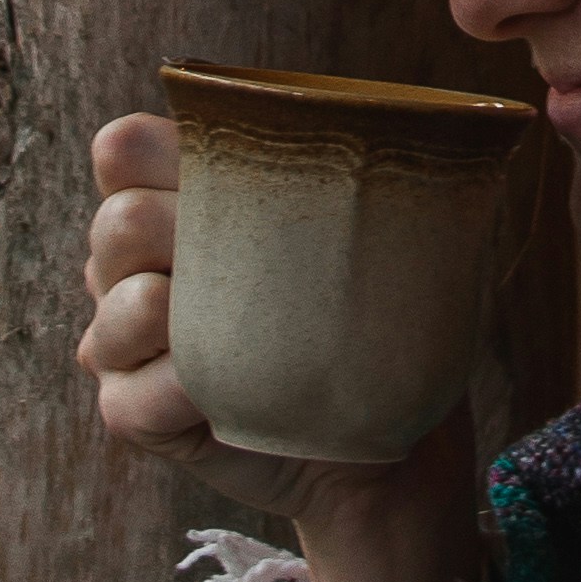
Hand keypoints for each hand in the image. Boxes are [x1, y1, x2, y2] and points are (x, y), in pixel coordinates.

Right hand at [77, 114, 479, 581]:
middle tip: (259, 263)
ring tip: (250, 333)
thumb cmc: (382, 328)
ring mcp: (126, 342)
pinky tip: (223, 396)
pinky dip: (179, 394)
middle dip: (179, 231)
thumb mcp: (392, 241)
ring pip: (116, 306)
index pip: (124, 147)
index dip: (158, 151)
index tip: (233, 176)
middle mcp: (136, 265)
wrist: (390, 449)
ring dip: (180, 316)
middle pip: (117, 220)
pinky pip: (128, 396)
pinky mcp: (135, 415)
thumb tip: (464, 132)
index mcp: (180, 202)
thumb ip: (389, 176)